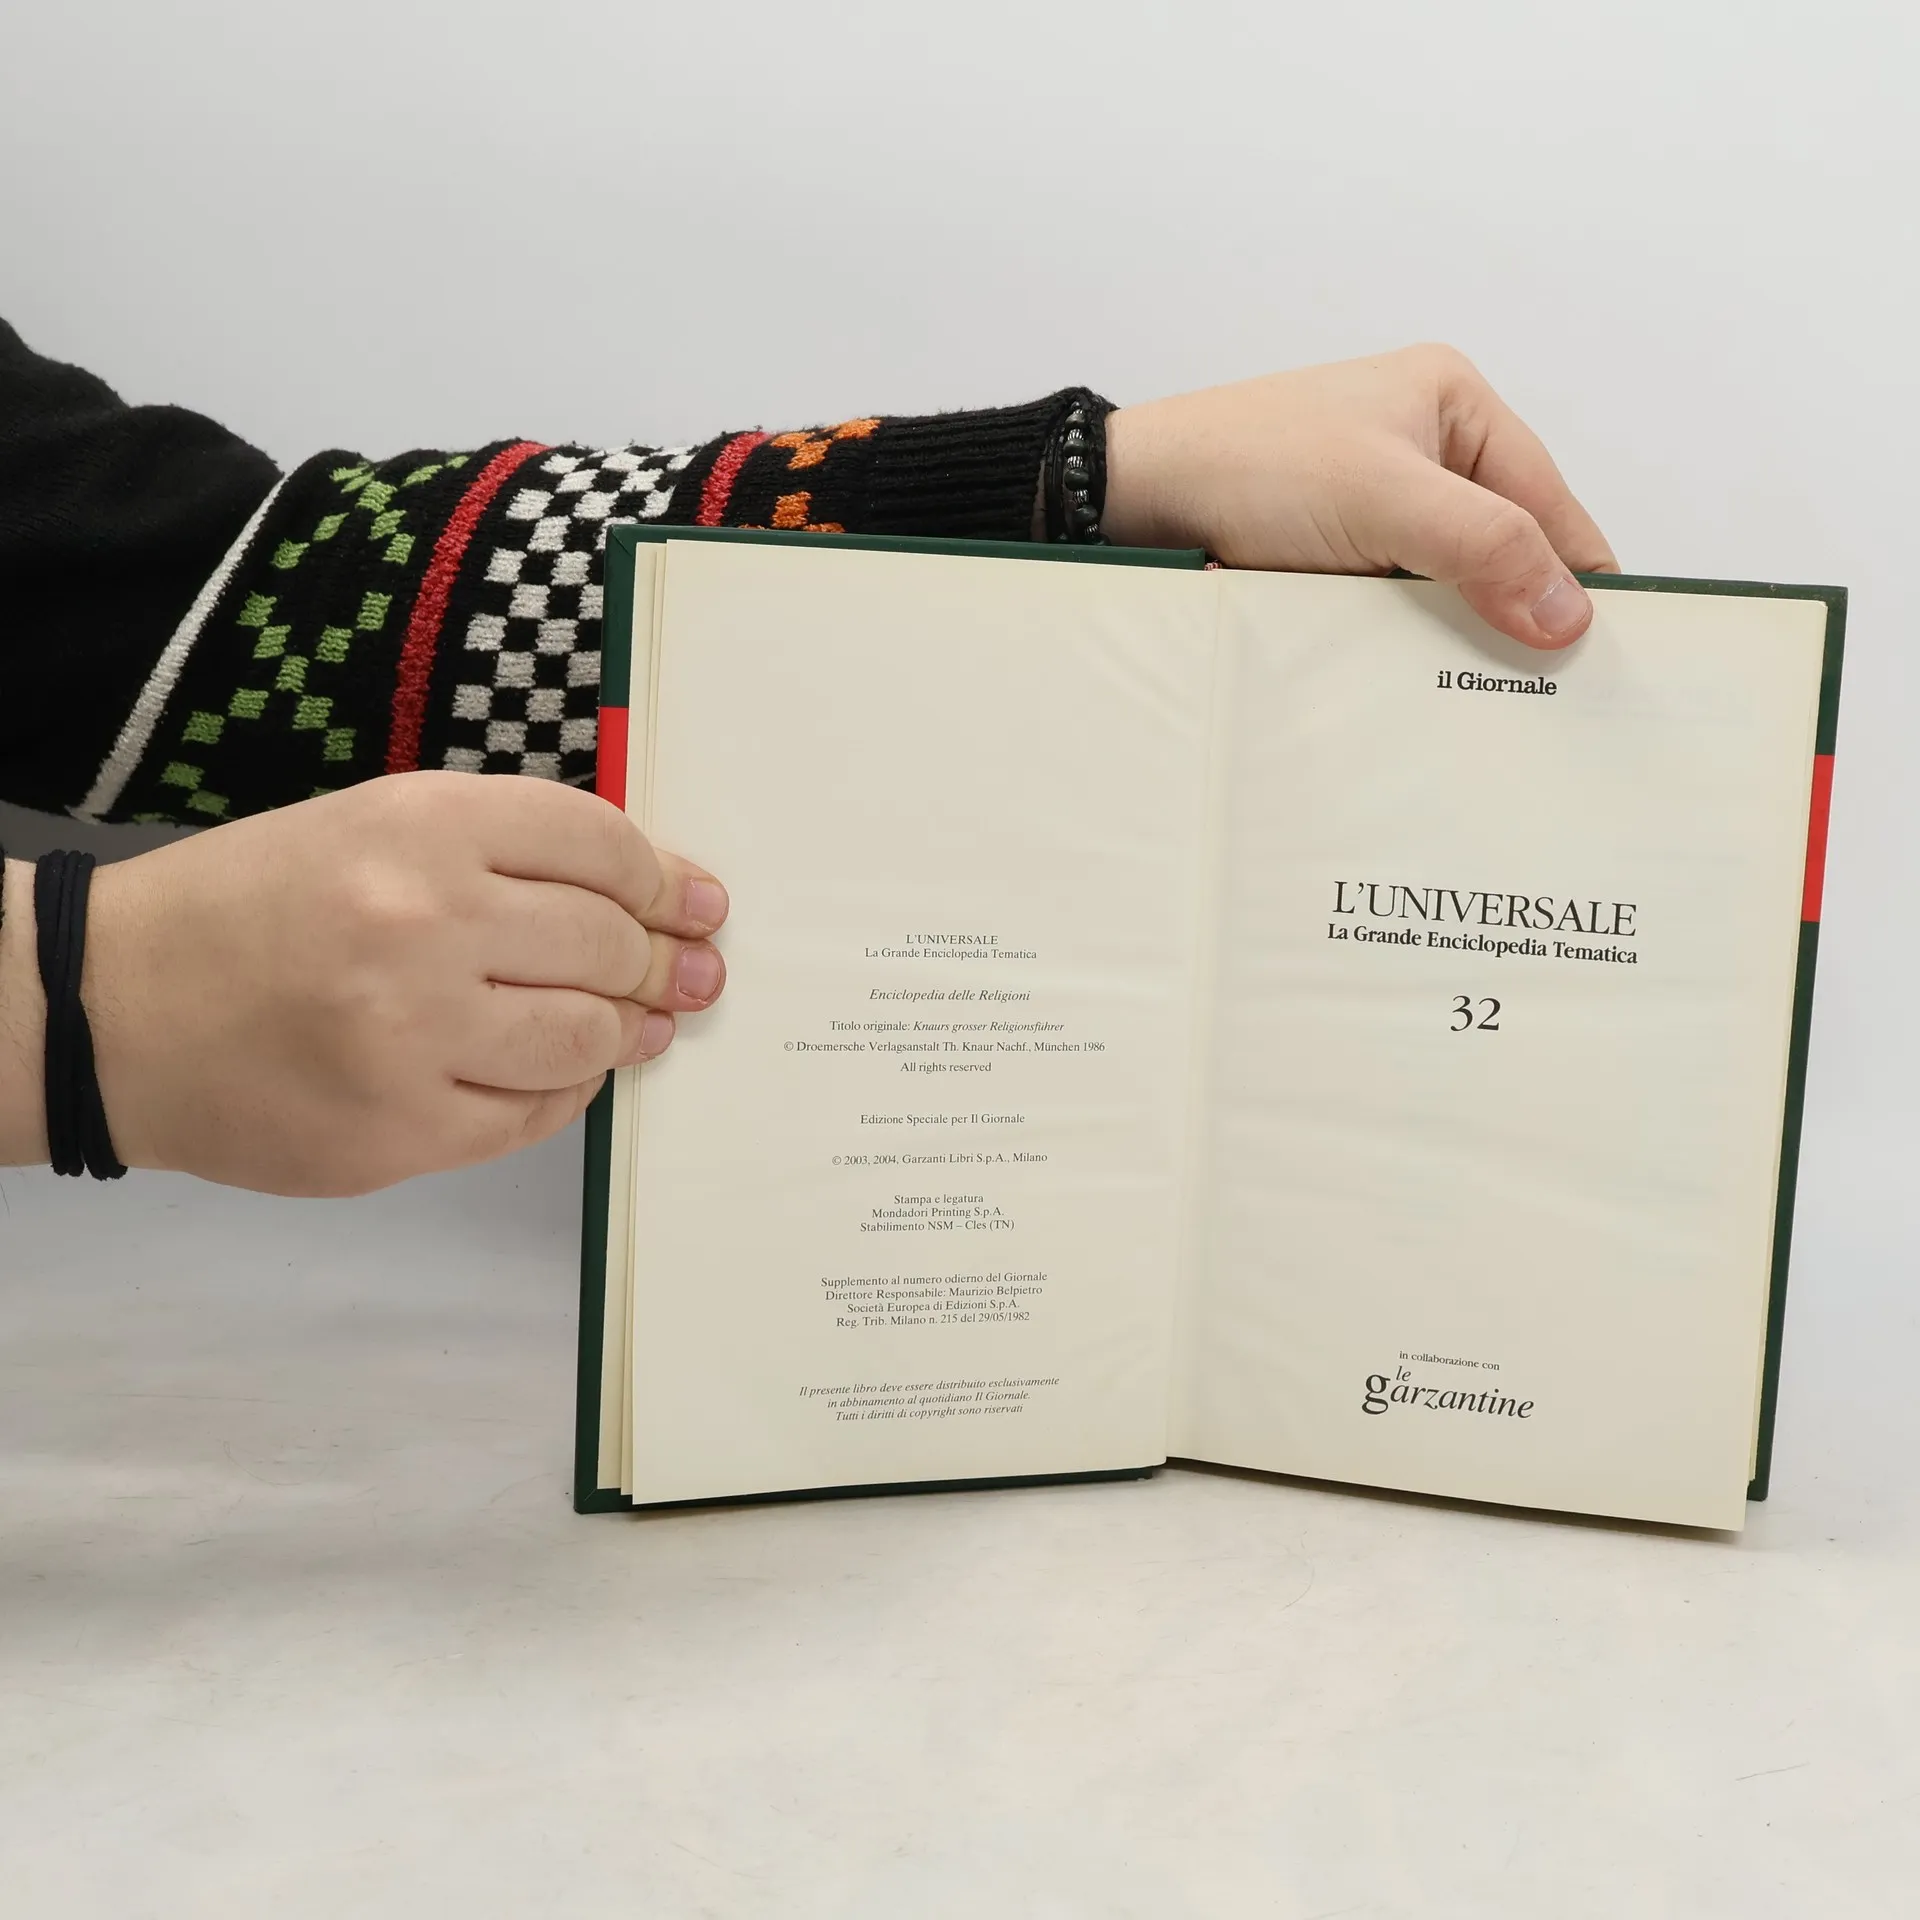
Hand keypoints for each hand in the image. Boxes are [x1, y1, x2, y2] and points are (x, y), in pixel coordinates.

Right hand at [0, 773, 728, 1195]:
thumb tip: (646, 897)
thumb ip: (503, 852)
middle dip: (662, 963)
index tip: (700, 905)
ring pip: (585, 1037)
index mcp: (420, 827)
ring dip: (629, 1031)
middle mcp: (423, 924)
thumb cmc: (254, 906)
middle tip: (690, 975)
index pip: (598, 845)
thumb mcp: (371, 826)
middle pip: (606, 945)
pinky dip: (565, 1092)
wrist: (118, 1009)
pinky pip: (532, 1115)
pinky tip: (566, 1072)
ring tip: (643, 1025)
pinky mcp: (401, 1130)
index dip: (667, 879)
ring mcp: (413, 1036)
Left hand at [1104, 344, 1617, 649]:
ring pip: (1450, 581)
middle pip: (1504, 545)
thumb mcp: (1386, 500)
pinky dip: (1405, 634)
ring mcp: (1377, 503)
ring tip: (1483, 693)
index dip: (1576, 574)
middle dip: (1516, 608)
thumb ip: (1486, 548)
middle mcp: (1423, 447)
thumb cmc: (1252, 467)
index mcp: (1452, 403)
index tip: (1602, 648)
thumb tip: (1568, 613)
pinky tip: (1414, 676)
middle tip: (1544, 687)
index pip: (1546, 500)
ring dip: (1456, 629)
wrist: (1138, 500)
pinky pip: (1397, 601)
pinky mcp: (1338, 552)